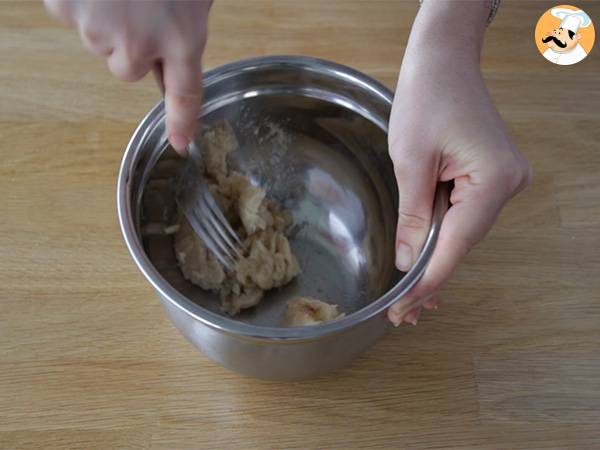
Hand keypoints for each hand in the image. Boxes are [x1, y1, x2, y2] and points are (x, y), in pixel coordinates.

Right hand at [44, 0, 211, 152]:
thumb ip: (183, 27)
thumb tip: (168, 61)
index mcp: (182, 36)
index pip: (186, 93)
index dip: (183, 121)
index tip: (182, 144)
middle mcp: (140, 43)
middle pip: (128, 68)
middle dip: (131, 44)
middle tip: (137, 5)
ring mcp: (98, 28)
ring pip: (99, 41)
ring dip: (106, 18)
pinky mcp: (65, 8)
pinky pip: (72, 16)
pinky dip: (80, 0)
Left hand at [387, 0, 530, 325]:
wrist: (442, 61)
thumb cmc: (426, 98)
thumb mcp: (410, 162)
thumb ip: (413, 217)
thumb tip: (411, 262)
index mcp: (494, 180)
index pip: (457, 244)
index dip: (429, 280)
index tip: (407, 309)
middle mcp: (507, 184)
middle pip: (462, 242)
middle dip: (431, 276)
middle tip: (405, 314)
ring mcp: (501, 179)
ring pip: (461, 231)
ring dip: (435, 258)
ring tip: (411, 298)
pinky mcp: (487, 174)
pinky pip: (462, 213)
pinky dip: (441, 234)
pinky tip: (425, 259)